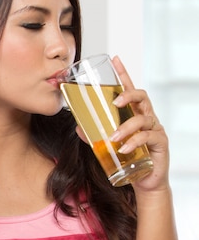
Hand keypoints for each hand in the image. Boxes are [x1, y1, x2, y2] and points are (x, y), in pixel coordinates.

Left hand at [73, 56, 169, 191]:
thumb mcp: (107, 144)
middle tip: (116, 101)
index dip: (123, 74)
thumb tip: (78, 127)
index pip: (129, 89)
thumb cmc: (127, 158)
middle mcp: (146, 117)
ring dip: (126, 127)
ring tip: (113, 137)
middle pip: (142, 97)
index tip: (115, 59)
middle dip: (128, 94)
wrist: (143, 180)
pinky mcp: (160, 144)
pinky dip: (134, 142)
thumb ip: (94, 135)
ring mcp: (155, 129)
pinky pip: (149, 138)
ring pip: (143, 119)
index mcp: (133, 114)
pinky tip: (123, 148)